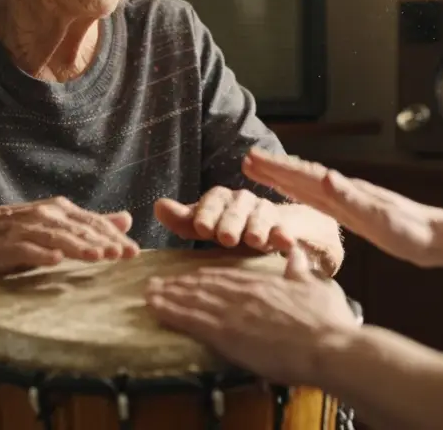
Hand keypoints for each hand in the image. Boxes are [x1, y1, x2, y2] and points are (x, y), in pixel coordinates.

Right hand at [0, 197, 139, 272]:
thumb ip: (90, 224)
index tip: (134, 251)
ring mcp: (28, 228)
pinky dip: (42, 254)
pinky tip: (55, 261)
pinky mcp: (9, 244)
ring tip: (99, 257)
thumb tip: (127, 219)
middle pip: (81, 229)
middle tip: (125, 254)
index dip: (115, 236)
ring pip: (59, 238)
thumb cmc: (19, 231)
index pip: (94, 222)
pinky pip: (28, 249)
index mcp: (61, 210)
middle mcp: (47, 215)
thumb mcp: (57, 224)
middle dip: (104, 242)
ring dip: (80, 247)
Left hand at [145, 244, 358, 386]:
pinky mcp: (227, 334)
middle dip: (178, 284)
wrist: (328, 346)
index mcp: (262, 283)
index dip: (202, 276)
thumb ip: (300, 269)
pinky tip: (156, 310)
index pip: (225, 275)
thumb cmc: (328, 320)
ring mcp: (233, 312)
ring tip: (149, 294)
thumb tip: (294, 252)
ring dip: (168, 296)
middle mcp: (243, 293)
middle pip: (203, 285)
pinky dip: (171, 312)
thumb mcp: (317, 286)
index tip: (188, 276)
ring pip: (193, 299)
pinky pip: (192, 320)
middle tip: (157, 283)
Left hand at [155, 186, 285, 251]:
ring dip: (257, 228)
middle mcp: (244, 201)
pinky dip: (284, 235)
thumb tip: (158, 206)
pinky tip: (285, 242)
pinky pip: (284, 229)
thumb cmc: (226, 229)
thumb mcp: (204, 226)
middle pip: (237, 208)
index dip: (207, 212)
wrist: (265, 230)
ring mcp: (265, 213)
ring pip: (261, 217)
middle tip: (226, 238)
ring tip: (254, 240)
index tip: (201, 228)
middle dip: (231, 222)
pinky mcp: (283, 227)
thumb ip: (183, 219)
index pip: (213, 199)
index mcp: (221, 198)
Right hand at [242, 147, 442, 266]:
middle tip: (246, 159)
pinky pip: (318, 202)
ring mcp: (347, 202)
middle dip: (273, 168)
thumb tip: (325, 176)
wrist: (435, 238)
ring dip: (283, 179)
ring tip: (261, 172)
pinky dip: (301, 195)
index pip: (304, 175)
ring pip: (307, 187)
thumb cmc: (410, 230)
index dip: (277, 167)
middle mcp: (342, 191)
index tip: (252, 158)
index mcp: (344, 190)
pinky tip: (296, 195)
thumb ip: (351, 196)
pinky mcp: (353, 215)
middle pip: (301, 176)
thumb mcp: (379, 215)